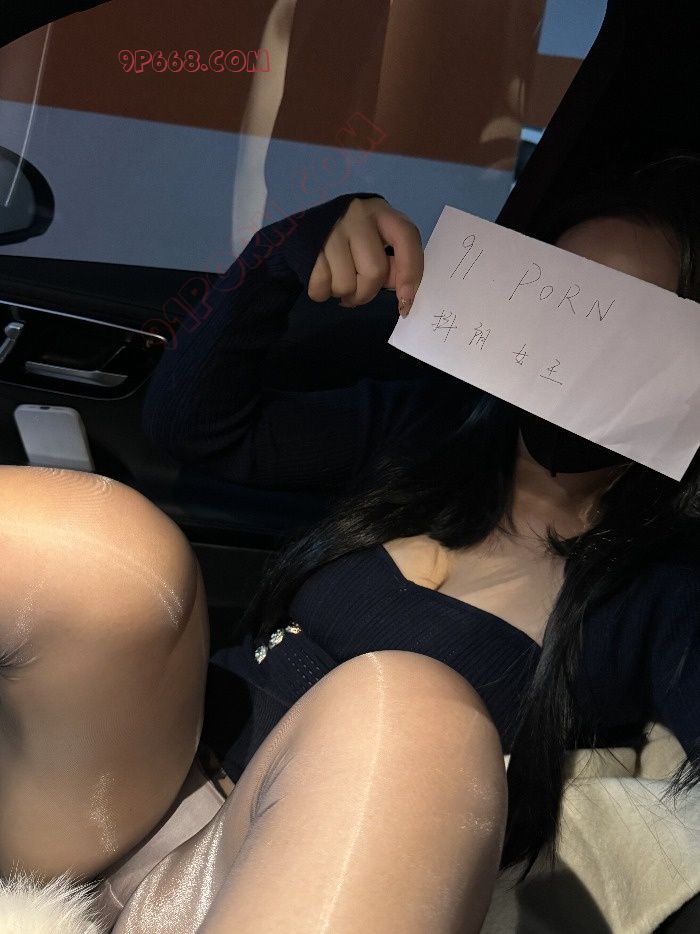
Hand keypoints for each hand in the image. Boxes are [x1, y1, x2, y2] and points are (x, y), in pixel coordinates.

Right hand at [308, 196, 422, 315]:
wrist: (304, 230)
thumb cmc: (351, 243)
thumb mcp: (376, 247)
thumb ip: (393, 266)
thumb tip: (405, 294)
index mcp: (381, 213)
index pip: (406, 236)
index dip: (410, 272)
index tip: (406, 301)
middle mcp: (357, 215)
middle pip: (374, 271)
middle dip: (367, 292)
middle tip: (358, 292)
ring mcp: (331, 229)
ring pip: (347, 284)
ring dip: (344, 295)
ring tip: (338, 283)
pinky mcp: (307, 245)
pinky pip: (321, 285)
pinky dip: (322, 293)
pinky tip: (323, 281)